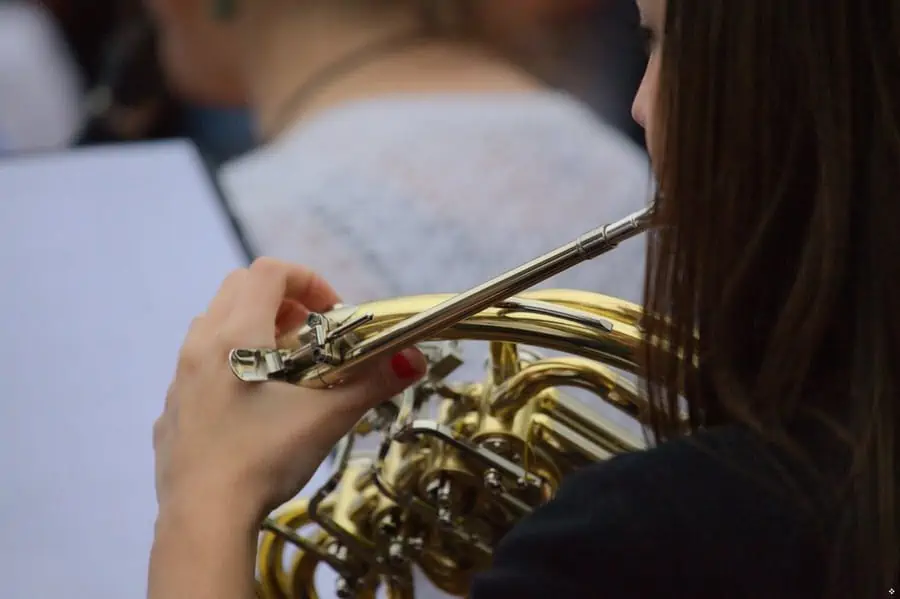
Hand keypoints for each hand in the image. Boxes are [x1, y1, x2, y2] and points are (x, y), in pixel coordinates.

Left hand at [153, 258, 425, 523]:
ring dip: (254, 330)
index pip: (269, 271)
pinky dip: (230, 365)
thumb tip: (416, 359)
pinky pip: (200, 367)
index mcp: (235, 334)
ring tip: (286, 370)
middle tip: (313, 338)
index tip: (334, 314)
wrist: (202, 519)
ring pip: (214, 325)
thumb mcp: (327, 418)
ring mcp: (179, 378)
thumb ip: (373, 382)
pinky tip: (253, 409)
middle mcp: (200, 345)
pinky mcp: (171, 411)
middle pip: (239, 288)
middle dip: (283, 302)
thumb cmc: (264, 457)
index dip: (308, 280)